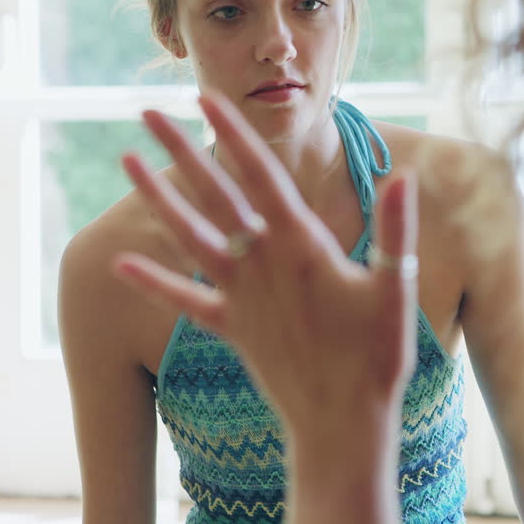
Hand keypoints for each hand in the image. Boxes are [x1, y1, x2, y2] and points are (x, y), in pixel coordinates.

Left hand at [111, 94, 418, 436]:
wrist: (341, 423)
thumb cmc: (376, 357)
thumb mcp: (395, 289)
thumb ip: (395, 231)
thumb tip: (404, 177)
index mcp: (300, 245)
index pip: (259, 176)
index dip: (232, 134)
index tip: (205, 100)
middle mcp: (262, 263)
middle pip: (214, 195)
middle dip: (181, 150)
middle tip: (146, 112)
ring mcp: (241, 297)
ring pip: (190, 236)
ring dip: (158, 198)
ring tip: (125, 163)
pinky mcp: (232, 329)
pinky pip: (186, 300)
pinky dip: (154, 282)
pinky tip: (119, 264)